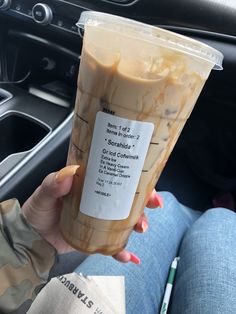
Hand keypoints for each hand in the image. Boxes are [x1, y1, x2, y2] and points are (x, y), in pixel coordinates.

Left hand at [22, 166, 162, 262]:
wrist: (32, 236)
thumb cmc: (39, 210)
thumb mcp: (44, 193)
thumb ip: (53, 184)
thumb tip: (67, 175)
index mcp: (91, 184)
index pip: (117, 177)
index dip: (136, 179)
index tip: (148, 183)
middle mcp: (100, 200)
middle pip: (128, 199)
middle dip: (144, 201)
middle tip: (153, 205)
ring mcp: (100, 219)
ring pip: (126, 220)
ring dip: (138, 223)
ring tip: (141, 229)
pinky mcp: (97, 237)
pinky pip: (114, 245)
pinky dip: (124, 251)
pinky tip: (131, 257)